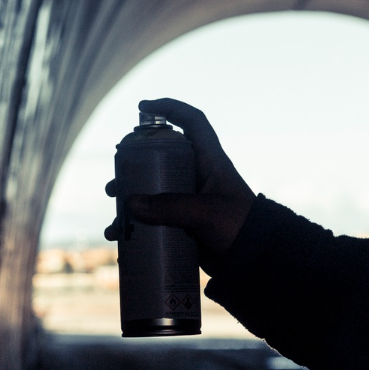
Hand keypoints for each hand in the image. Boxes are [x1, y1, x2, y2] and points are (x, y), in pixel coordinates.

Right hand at [103, 98, 254, 260]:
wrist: (254, 262)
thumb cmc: (238, 228)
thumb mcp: (206, 213)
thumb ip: (170, 206)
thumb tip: (130, 203)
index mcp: (210, 161)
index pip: (193, 122)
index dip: (170, 108)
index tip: (143, 107)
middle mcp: (196, 176)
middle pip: (160, 157)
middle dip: (134, 162)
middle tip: (116, 172)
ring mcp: (187, 200)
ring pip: (151, 190)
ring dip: (129, 197)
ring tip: (114, 205)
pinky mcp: (181, 223)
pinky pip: (153, 219)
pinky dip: (135, 227)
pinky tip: (120, 238)